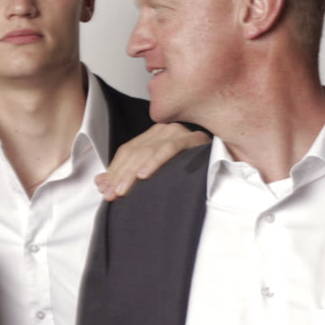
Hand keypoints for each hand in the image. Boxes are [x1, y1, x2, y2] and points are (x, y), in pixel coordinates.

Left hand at [94, 123, 209, 200]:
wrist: (225, 166)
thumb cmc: (188, 174)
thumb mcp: (153, 175)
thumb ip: (126, 175)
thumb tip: (99, 182)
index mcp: (154, 136)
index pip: (127, 151)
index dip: (114, 170)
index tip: (104, 190)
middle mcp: (164, 130)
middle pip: (135, 151)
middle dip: (120, 174)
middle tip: (112, 194)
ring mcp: (179, 132)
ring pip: (148, 150)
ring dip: (133, 172)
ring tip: (123, 190)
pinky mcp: (194, 138)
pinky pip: (171, 148)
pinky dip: (156, 161)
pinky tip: (145, 174)